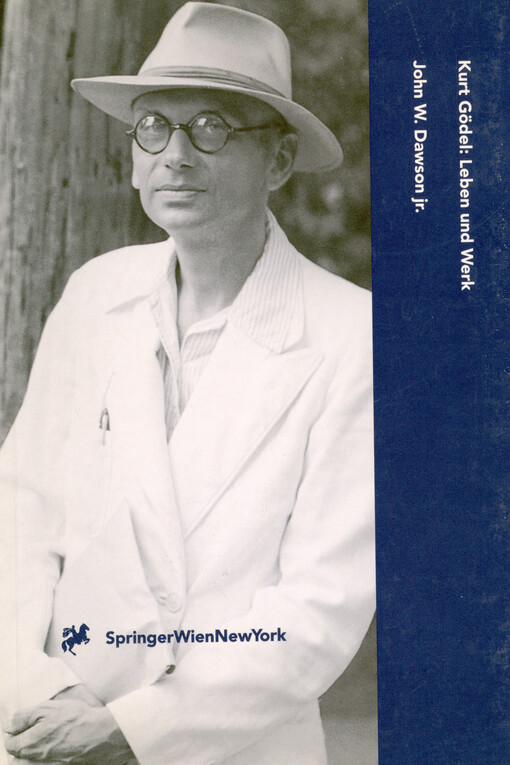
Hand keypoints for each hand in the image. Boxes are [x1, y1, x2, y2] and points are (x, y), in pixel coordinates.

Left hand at [3, 689, 132, 763]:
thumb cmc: (75, 719)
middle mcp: (36, 760)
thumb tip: (10, 726)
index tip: (22, 726)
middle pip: (17, 758)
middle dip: (20, 746)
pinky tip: (55, 748)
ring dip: (31, 754)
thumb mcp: (46, 708)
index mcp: (29, 744)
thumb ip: (23, 717)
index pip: (10, 743)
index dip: (15, 732)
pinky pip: (45, 764)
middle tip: (30, 734)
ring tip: (42, 742)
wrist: (100, 734)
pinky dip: (44, 758)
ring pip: (29, 764)